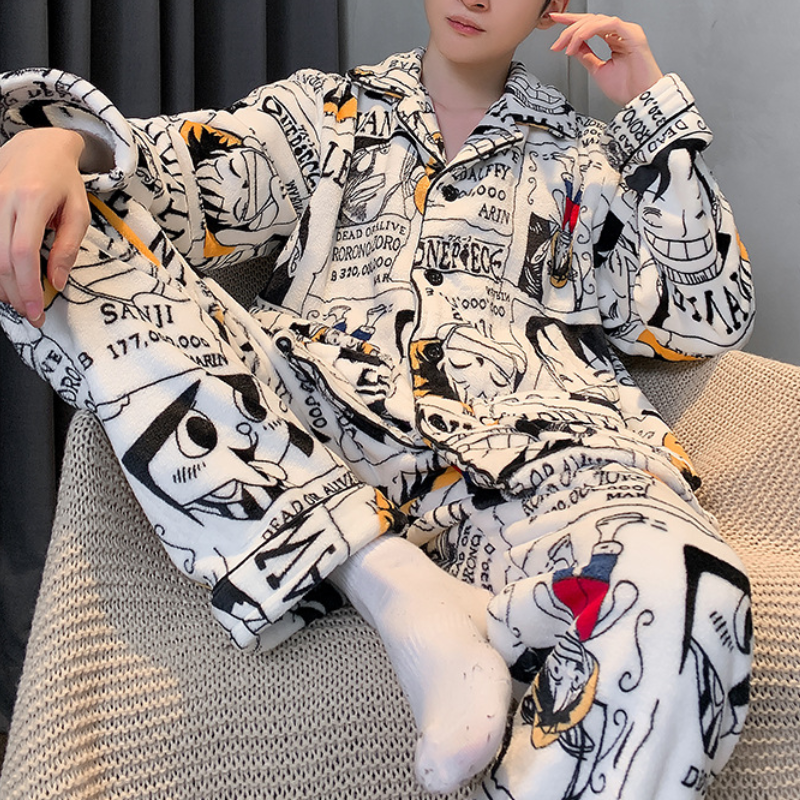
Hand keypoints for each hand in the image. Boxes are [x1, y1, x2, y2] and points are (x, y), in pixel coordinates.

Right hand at [0, 128, 90, 327]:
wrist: (38, 147)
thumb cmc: (64, 181)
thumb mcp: (79, 213)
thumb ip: (68, 248)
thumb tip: (56, 282)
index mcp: (33, 200)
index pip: (23, 253)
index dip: (27, 287)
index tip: (37, 311)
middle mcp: (3, 200)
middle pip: (1, 259)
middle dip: (15, 294)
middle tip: (31, 315)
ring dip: (2, 285)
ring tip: (21, 302)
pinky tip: (6, 283)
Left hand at [549, 13, 663, 106]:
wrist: (639, 99)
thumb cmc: (626, 88)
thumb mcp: (598, 70)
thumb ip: (586, 55)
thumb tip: (572, 47)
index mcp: (614, 38)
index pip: (590, 25)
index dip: (572, 22)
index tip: (555, 21)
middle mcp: (620, 32)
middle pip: (591, 20)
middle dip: (570, 29)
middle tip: (557, 43)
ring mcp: (627, 32)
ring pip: (598, 21)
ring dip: (578, 32)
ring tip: (567, 46)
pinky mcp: (632, 35)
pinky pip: (609, 24)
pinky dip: (592, 30)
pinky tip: (581, 38)